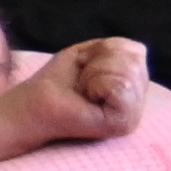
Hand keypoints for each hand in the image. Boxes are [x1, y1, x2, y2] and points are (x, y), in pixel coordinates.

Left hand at [22, 36, 155, 142]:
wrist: (32, 106)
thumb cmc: (56, 82)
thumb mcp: (88, 53)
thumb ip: (117, 47)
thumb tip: (139, 49)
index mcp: (133, 87)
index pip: (137, 51)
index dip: (104, 51)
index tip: (84, 68)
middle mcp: (139, 103)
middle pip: (135, 59)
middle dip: (100, 61)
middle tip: (82, 81)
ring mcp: (134, 116)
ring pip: (129, 70)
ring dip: (96, 72)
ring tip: (83, 90)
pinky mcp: (123, 123)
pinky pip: (121, 85)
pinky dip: (97, 83)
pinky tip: (86, 98)